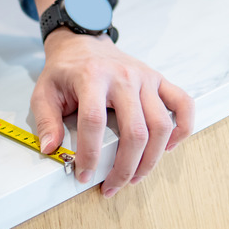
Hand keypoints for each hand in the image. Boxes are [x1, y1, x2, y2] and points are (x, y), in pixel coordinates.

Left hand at [30, 0, 193, 198]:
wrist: (83, 43)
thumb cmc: (64, 71)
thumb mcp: (44, 91)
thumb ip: (45, 120)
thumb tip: (50, 149)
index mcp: (91, 78)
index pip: (94, 121)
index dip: (90, 153)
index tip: (84, 174)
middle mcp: (123, 77)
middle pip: (134, 130)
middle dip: (125, 166)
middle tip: (112, 186)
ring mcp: (145, 78)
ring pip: (161, 125)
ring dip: (151, 159)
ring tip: (134, 176)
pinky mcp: (159, 80)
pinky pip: (183, 105)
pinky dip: (183, 129)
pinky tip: (168, 148)